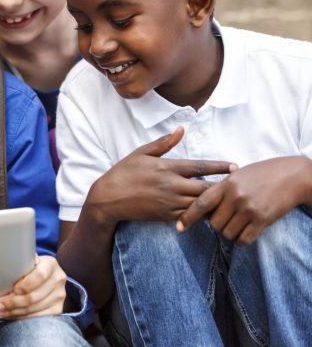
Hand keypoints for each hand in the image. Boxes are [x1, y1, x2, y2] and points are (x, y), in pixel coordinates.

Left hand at [0, 255, 66, 319]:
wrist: (46, 276)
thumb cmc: (30, 268)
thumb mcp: (26, 261)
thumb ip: (19, 264)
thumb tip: (0, 268)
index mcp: (50, 264)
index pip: (40, 275)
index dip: (25, 284)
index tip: (13, 289)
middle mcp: (58, 280)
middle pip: (34, 296)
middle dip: (13, 302)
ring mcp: (59, 296)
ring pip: (33, 308)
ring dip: (13, 312)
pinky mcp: (57, 309)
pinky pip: (37, 317)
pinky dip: (21, 317)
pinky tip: (10, 315)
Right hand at [86, 128, 236, 226]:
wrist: (108, 198)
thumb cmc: (123, 172)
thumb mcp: (141, 153)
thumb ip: (163, 143)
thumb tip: (181, 130)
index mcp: (167, 167)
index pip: (201, 167)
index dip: (220, 167)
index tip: (234, 167)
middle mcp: (172, 185)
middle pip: (206, 188)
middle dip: (223, 188)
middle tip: (239, 187)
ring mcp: (169, 202)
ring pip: (200, 204)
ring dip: (215, 203)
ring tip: (230, 202)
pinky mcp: (166, 216)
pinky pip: (190, 216)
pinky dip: (201, 214)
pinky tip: (210, 213)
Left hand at [177, 156, 311, 244]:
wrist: (292, 176)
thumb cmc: (261, 174)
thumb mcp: (237, 175)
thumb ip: (220, 189)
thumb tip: (203, 206)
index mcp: (226, 184)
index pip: (200, 203)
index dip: (187, 217)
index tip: (179, 228)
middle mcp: (235, 197)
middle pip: (214, 224)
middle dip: (216, 225)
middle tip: (224, 220)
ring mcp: (249, 209)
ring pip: (227, 233)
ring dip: (230, 233)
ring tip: (237, 224)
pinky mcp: (263, 220)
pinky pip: (244, 239)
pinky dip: (242, 240)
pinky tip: (245, 232)